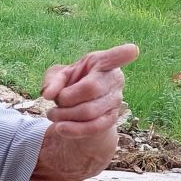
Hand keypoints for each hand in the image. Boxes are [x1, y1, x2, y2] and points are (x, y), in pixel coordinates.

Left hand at [31, 43, 138, 180]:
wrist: (78, 106)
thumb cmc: (70, 84)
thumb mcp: (57, 76)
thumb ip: (52, 81)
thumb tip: (48, 93)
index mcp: (101, 62)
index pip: (114, 57)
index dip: (122, 54)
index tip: (132, 50)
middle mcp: (114, 79)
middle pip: (91, 88)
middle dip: (66, 98)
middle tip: (56, 101)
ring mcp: (116, 100)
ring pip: (89, 111)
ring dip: (65, 115)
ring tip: (53, 114)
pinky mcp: (111, 119)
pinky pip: (94, 127)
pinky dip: (74, 130)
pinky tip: (60, 128)